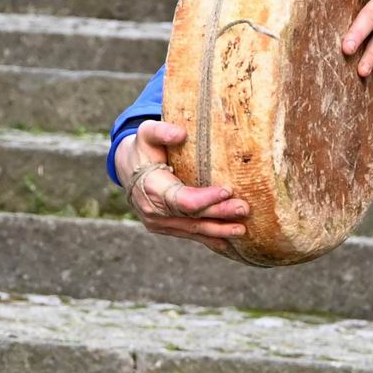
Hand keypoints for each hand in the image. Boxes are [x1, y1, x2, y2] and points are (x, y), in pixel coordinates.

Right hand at [114, 119, 249, 252]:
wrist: (128, 169)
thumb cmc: (143, 148)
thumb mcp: (147, 133)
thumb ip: (161, 131)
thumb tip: (181, 133)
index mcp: (151, 187)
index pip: (181, 199)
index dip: (205, 198)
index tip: (227, 190)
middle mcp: (153, 211)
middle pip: (191, 216)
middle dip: (219, 214)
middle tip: (244, 209)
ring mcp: (158, 223)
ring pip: (192, 229)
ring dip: (218, 231)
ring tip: (242, 230)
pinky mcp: (165, 228)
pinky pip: (189, 234)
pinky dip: (208, 238)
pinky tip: (227, 241)